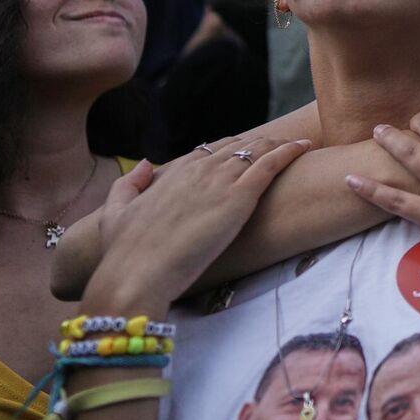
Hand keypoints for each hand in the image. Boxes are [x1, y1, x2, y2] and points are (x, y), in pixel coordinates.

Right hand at [82, 134, 310, 313]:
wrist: (136, 275)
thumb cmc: (123, 253)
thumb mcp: (114, 213)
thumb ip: (128, 185)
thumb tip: (146, 164)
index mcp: (173, 173)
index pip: (209, 150)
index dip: (229, 149)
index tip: (245, 150)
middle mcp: (198, 170)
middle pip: (237, 147)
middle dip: (259, 144)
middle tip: (279, 146)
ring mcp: (220, 181)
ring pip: (257, 150)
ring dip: (278, 145)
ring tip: (297, 145)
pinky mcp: (239, 197)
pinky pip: (271, 164)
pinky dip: (289, 151)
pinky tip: (304, 147)